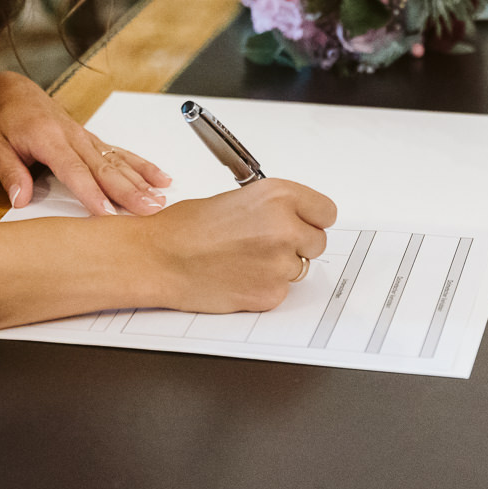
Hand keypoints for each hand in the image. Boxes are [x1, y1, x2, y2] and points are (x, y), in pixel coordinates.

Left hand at [0, 71, 170, 216]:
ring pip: (117, 160)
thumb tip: (20, 200)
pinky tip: (159, 177)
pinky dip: (140, 165)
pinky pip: (118, 152)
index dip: (92, 194)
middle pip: (104, 167)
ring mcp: (84, 136)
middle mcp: (72, 135)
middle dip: (129, 191)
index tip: (107, 214)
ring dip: (140, 181)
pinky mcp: (89, 138)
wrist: (5, 88)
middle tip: (149, 210)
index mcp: (48, 137)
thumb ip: (10, 173)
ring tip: (159, 199)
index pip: (74, 171)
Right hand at [143, 179, 336, 312]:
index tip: (303, 223)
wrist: (160, 257)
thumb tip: (296, 219)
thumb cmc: (187, 227)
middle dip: (297, 244)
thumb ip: (276, 207)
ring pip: (300, 268)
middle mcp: (285, 227)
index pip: (327, 212)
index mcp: (279, 195)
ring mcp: (280, 263)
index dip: (312, 219)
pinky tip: (239, 276)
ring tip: (243, 259)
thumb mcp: (240, 198)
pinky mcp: (271, 293)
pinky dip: (264, 287)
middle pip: (317, 242)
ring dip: (278, 266)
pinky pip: (282, 290)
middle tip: (264, 244)